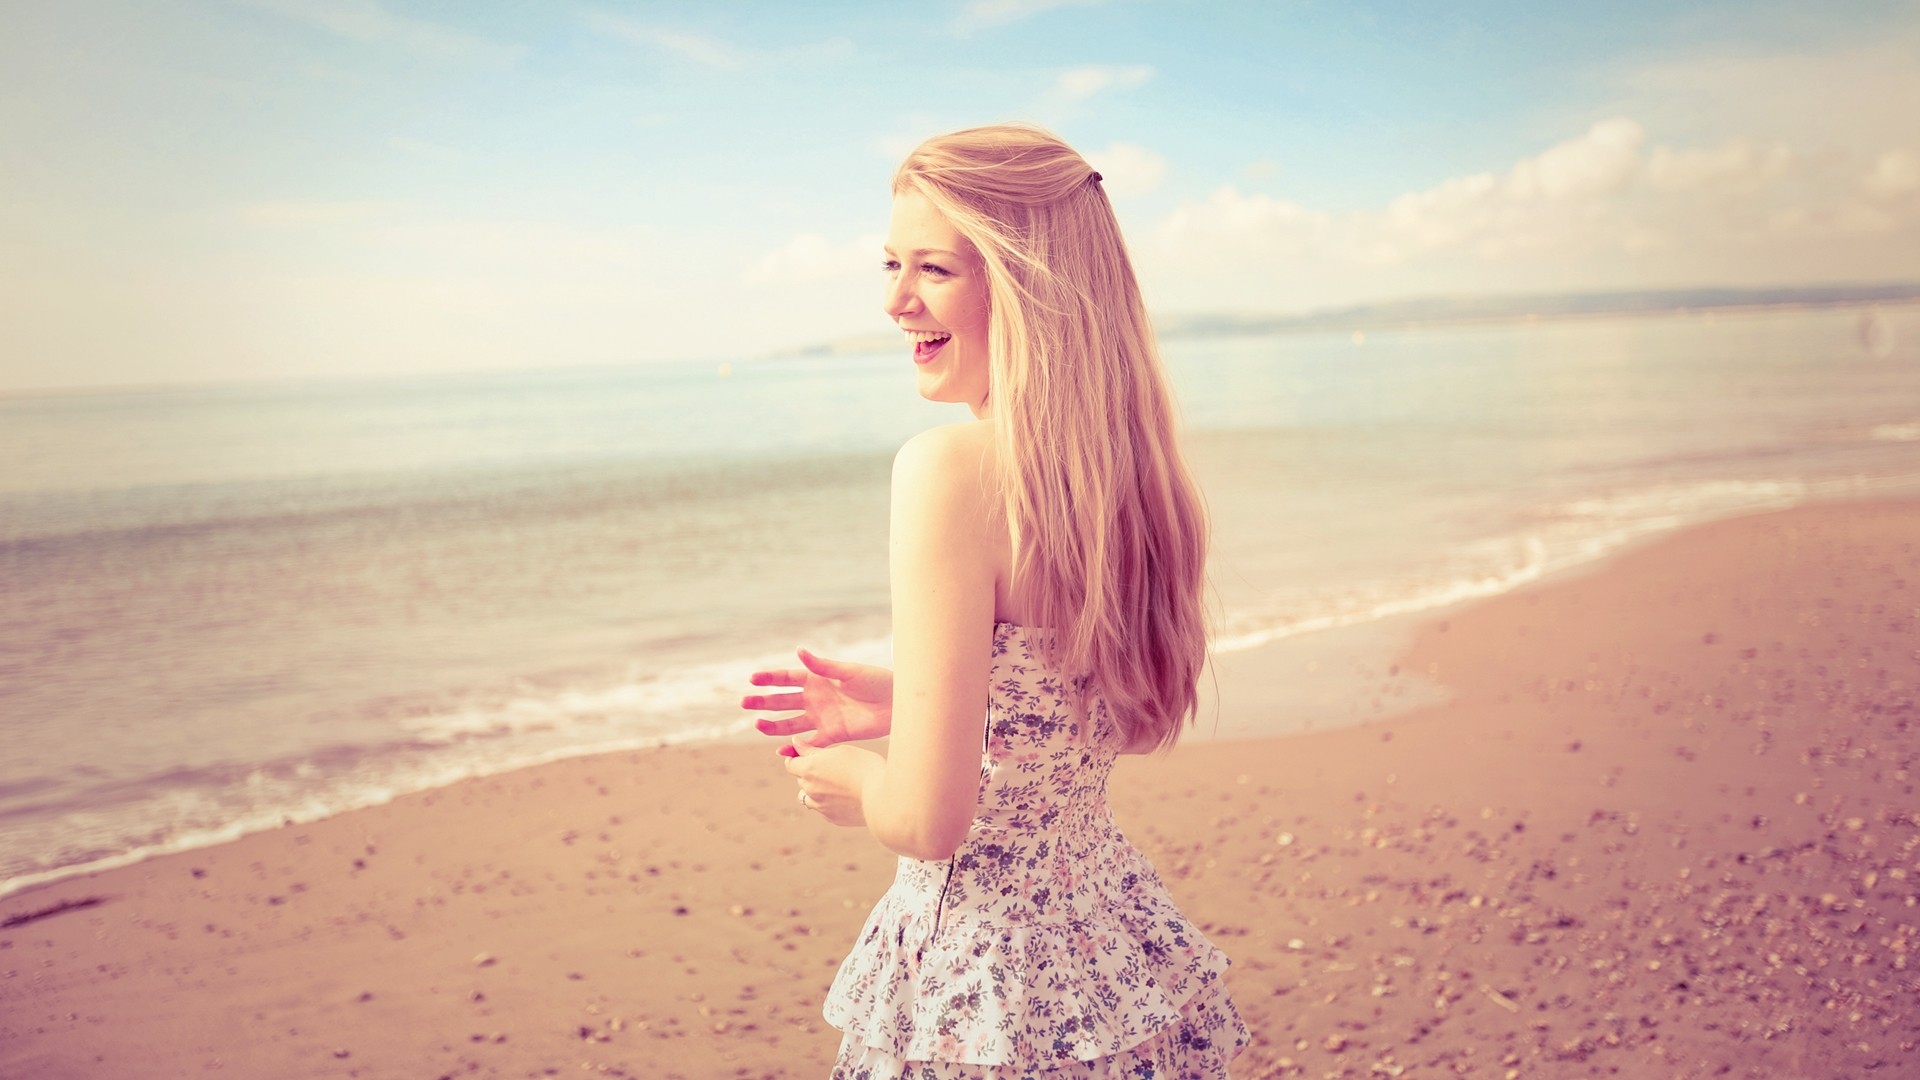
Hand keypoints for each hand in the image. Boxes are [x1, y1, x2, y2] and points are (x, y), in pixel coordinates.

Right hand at [743, 648, 892, 752]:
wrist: (897, 704)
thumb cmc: (876, 681)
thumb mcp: (849, 671)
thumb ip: (823, 666)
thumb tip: (799, 651)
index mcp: (817, 678)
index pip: (787, 678)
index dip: (770, 678)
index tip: (752, 679)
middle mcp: (815, 698)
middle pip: (783, 701)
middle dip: (763, 702)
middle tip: (744, 703)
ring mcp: (822, 717)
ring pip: (790, 723)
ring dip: (773, 725)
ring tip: (757, 725)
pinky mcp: (832, 735)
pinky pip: (809, 743)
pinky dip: (794, 747)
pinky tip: (780, 750)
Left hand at [787, 740, 881, 826]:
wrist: (884, 797)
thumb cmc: (865, 767)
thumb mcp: (841, 751)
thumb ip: (813, 749)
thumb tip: (795, 743)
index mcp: (810, 769)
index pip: (790, 764)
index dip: (797, 758)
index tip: (808, 755)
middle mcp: (810, 789)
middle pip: (801, 779)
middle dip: (810, 772)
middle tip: (833, 766)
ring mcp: (820, 806)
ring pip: (809, 796)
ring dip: (816, 790)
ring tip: (838, 784)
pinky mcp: (832, 818)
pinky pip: (823, 808)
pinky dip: (829, 802)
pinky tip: (848, 796)